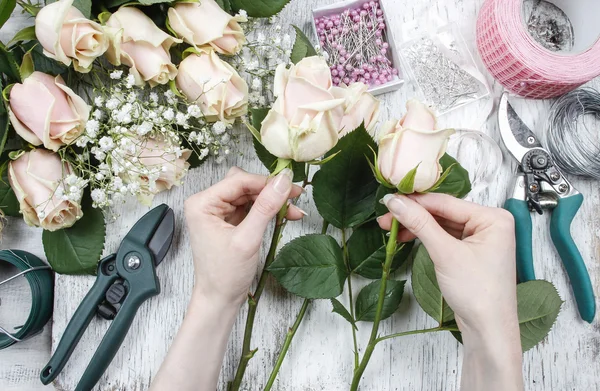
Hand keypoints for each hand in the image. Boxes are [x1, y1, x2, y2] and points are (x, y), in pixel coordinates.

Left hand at [184, 167, 303, 305]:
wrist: (220, 299)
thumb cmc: (225, 275)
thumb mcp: (247, 239)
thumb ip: (265, 207)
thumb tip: (283, 181)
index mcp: (202, 204)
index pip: (238, 181)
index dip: (266, 182)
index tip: (292, 184)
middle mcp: (207, 203)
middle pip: (244, 185)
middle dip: (270, 191)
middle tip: (294, 196)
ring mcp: (218, 212)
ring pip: (250, 195)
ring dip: (272, 201)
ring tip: (293, 210)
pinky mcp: (229, 221)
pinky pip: (251, 207)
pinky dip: (267, 210)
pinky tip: (284, 215)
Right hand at [378, 193, 517, 333]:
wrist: (488, 330)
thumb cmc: (478, 293)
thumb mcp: (445, 254)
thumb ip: (420, 224)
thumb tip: (396, 202)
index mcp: (493, 218)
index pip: (446, 202)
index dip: (415, 201)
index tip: (389, 199)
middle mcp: (489, 223)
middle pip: (443, 212)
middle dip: (413, 215)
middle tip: (385, 216)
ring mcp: (480, 238)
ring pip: (440, 224)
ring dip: (416, 226)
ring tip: (390, 228)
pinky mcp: (469, 251)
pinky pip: (444, 236)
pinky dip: (425, 236)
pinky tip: (406, 236)